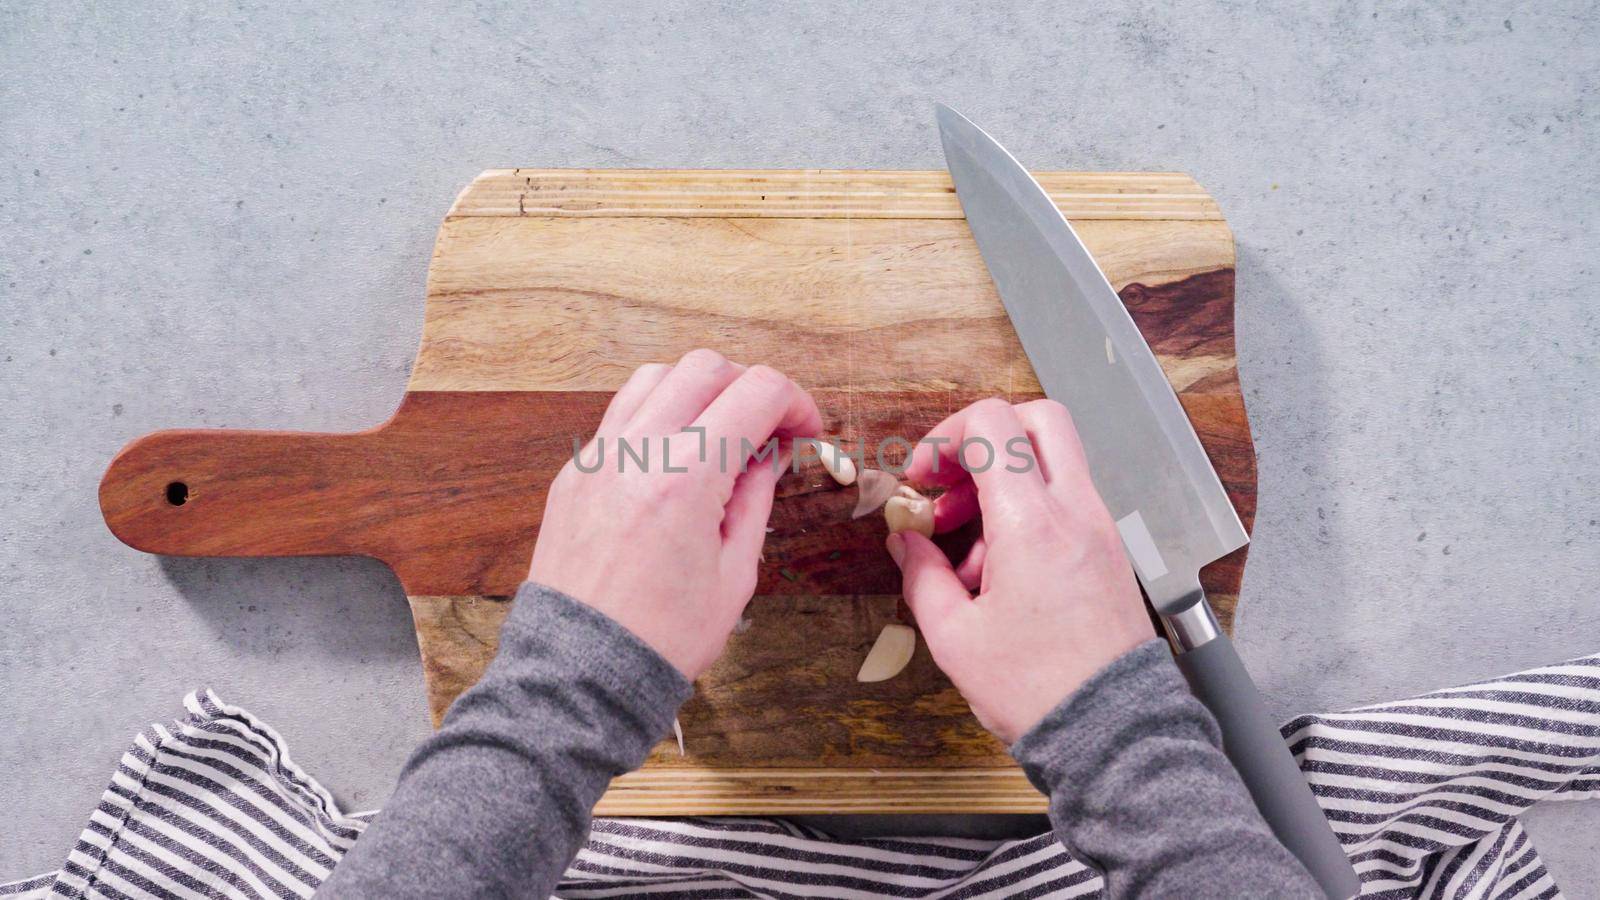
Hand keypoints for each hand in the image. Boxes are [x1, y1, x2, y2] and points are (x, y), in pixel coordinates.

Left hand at [529, 350, 822, 678]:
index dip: (796, 403)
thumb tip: (769, 454)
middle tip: (770, 430)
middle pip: (705, 367)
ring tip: (721, 437)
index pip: (755, 392)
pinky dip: (660, 418)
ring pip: (656, 377)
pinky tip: (678, 460)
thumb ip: (755, 499)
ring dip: (700, 392)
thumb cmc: (660, 638)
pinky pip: (621, 416)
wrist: (580, 674)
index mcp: (685, 477)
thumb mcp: (735, 574)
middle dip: (749, 387)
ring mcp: (597, 457)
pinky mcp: (574, 473)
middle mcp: (635, 451)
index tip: (806, 431)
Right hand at [887, 398, 1154, 743]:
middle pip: (1038, 418)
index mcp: (1034, 524)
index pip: (992, 424)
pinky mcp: (1110, 552)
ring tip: (967, 541)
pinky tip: (1000, 567)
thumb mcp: (954, 636)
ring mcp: (1101, 529)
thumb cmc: (1039, 690)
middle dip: (983, 436)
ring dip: (1003, 480)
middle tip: (950, 480)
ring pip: (1053, 460)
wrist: (1111, 732)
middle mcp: (1076, 513)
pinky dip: (1029, 511)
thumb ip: (922, 576)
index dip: (945, 436)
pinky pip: (1066, 502)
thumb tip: (907, 543)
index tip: (922, 475)